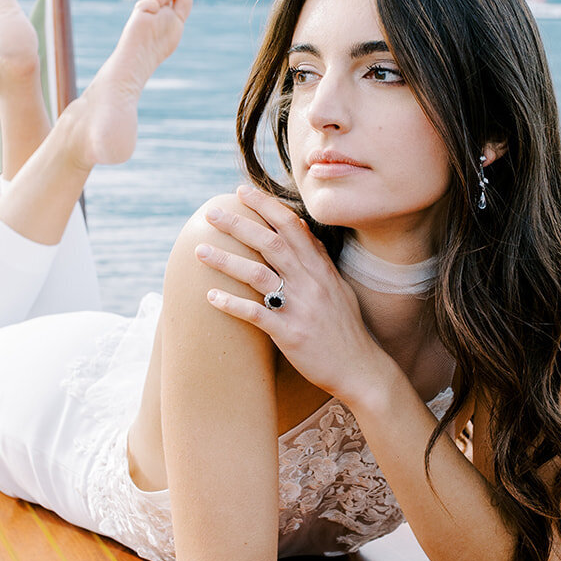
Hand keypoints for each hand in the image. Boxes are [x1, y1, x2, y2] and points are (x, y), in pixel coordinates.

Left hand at [195, 185, 384, 400]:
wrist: (360, 369)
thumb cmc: (345, 328)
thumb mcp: (337, 286)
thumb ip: (318, 257)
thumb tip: (301, 228)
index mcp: (320, 269)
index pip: (291, 226)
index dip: (265, 206)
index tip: (242, 191)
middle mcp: (310, 283)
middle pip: (270, 243)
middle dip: (239, 224)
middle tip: (212, 213)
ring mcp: (300, 308)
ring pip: (258, 275)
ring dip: (226, 261)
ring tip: (200, 251)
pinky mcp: (290, 334)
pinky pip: (257, 314)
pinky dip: (232, 304)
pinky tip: (210, 297)